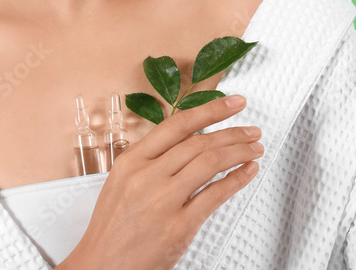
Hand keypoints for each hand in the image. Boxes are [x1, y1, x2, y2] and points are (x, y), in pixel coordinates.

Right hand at [59, 95, 262, 269]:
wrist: (100, 266)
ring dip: (240, 152)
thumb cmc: (113, 228)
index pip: (177, 125)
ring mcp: (163, 201)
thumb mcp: (123, 182)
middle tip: (252, 130)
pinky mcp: (179, 227)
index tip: (233, 102)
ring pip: (211, 163)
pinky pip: (216, 194)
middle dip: (233, 133)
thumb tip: (191, 140)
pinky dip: (237, 179)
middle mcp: (146, 177)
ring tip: (254, 148)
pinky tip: (248, 172)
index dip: (210, 109)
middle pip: (199, 143)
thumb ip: (152, 160)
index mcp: (131, 161)